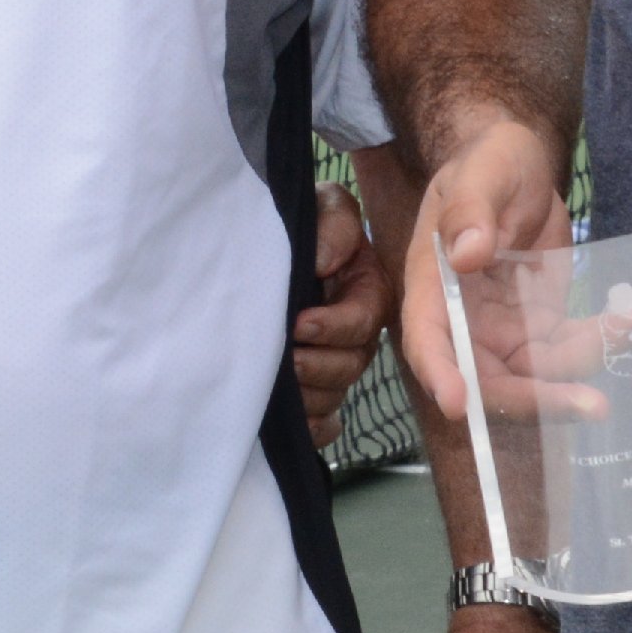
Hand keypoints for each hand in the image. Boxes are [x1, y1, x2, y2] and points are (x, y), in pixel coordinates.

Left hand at [294, 182, 395, 443]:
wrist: (265, 241)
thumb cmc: (301, 220)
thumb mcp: (323, 205)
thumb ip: (334, 225)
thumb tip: (323, 262)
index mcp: (366, 291)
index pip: (362, 322)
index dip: (335, 327)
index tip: (299, 324)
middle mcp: (356, 332)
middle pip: (351, 365)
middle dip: (318, 366)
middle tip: (285, 360)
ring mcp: (334, 361)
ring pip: (335, 396)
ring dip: (310, 397)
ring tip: (276, 387)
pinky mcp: (315, 386)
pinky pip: (325, 423)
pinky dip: (312, 426)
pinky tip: (290, 422)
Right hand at [396, 115, 581, 425]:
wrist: (520, 167)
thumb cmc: (488, 163)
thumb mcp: (480, 175)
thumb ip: (471, 212)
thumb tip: (468, 255)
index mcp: (433, 288)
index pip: (428, 340)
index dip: (440, 374)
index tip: (458, 404)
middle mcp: (465, 322)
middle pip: (488, 380)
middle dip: (537, 399)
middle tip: (592, 405)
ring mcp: (505, 330)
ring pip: (539, 374)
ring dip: (587, 363)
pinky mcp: (543, 326)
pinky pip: (572, 349)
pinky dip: (607, 339)